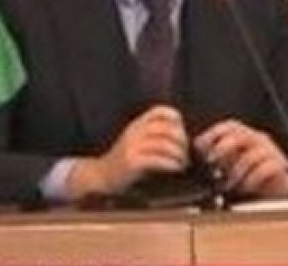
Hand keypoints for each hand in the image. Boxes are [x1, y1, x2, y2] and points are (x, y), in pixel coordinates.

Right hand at [68, 105, 188, 198]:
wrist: (101, 177)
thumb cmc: (125, 161)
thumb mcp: (137, 142)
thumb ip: (154, 136)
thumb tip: (184, 139)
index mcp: (136, 125)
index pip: (159, 111)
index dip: (174, 117)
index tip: (182, 131)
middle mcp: (134, 133)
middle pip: (167, 129)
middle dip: (182, 141)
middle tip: (186, 153)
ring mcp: (131, 147)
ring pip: (164, 145)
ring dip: (179, 155)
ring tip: (183, 164)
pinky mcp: (131, 162)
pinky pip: (158, 160)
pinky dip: (171, 165)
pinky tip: (175, 169)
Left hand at [195, 119, 287, 197]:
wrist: (275, 188)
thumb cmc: (249, 173)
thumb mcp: (230, 162)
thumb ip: (216, 155)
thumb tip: (197, 147)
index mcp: (245, 135)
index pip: (230, 126)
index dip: (213, 133)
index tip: (200, 146)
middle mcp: (258, 139)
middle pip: (240, 136)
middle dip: (222, 148)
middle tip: (211, 161)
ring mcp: (270, 151)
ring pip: (251, 156)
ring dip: (236, 172)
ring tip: (228, 184)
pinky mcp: (280, 165)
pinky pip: (265, 169)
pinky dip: (252, 179)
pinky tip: (246, 187)